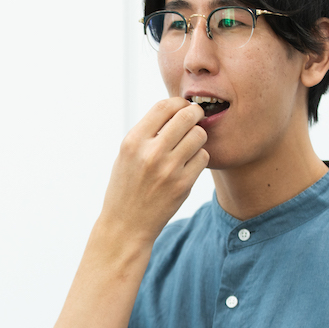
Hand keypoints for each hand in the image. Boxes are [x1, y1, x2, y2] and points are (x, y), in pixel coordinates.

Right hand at [100, 98, 207, 242]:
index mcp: (133, 141)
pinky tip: (189, 163)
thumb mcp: (126, 155)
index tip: (182, 107)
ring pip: (199, 136)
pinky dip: (199, 157)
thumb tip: (176, 109)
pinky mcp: (183, 185)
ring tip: (189, 145)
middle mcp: (151, 153)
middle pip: (186, 116)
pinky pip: (203, 157)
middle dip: (195, 114)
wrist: (126, 225)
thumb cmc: (126, 186)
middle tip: (195, 119)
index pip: (163, 106)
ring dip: (198, 137)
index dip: (178, 102)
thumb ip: (147, 132)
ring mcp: (168, 169)